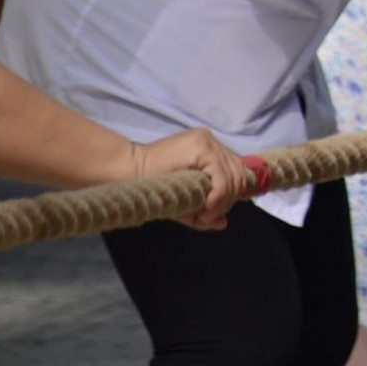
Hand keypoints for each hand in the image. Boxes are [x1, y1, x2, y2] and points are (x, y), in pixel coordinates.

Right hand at [132, 129, 249, 230]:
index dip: (233, 195)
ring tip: (206, 214)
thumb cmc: (152, 186)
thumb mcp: (184, 201)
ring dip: (224, 201)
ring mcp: (208, 142)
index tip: (214, 212)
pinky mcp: (201, 147)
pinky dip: (219, 196)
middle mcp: (213, 143)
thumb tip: (223, 223)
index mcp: (212, 151)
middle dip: (229, 200)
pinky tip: (207, 207)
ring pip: (233, 176)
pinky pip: (221, 176)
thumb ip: (204, 211)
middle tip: (209, 216)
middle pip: (239, 175)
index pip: (238, 173)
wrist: (127, 171)